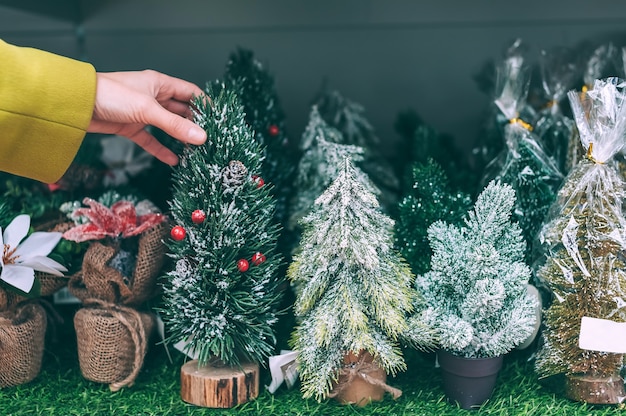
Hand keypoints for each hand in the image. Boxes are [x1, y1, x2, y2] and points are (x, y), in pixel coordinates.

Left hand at [88, 70, 206, 164]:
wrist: (77, 105)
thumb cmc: (111, 96)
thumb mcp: (148, 110)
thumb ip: (175, 126)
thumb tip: (201, 137)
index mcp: (160, 84)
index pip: (190, 93)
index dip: (205, 105)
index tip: (219, 121)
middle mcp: (153, 96)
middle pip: (181, 110)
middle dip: (195, 124)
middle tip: (210, 139)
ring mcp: (142, 112)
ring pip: (167, 126)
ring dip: (179, 137)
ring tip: (195, 151)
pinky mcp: (131, 126)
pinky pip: (151, 139)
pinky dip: (161, 149)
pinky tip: (173, 160)